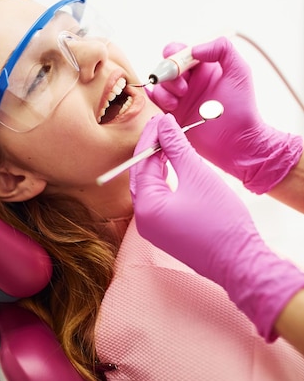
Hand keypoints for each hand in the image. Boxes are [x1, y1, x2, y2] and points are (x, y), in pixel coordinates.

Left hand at [129, 113, 303, 340]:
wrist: (240, 261)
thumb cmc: (220, 221)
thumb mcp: (197, 175)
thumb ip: (177, 147)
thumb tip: (164, 124)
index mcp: (145, 206)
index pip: (141, 163)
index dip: (151, 138)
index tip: (160, 119)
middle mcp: (143, 219)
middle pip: (141, 175)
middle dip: (151, 149)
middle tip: (163, 126)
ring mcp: (154, 228)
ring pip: (150, 186)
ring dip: (158, 164)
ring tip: (169, 142)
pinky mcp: (166, 231)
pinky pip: (159, 199)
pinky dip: (165, 180)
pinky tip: (173, 167)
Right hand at [148, 37, 302, 192]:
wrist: (236, 142)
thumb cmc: (242, 108)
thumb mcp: (239, 72)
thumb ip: (222, 50)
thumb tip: (195, 49)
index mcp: (203, 67)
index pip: (180, 51)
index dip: (175, 55)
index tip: (183, 68)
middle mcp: (188, 81)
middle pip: (165, 67)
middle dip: (168, 74)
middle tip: (182, 89)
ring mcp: (178, 98)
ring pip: (158, 85)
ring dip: (164, 91)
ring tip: (177, 103)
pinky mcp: (171, 115)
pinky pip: (154, 103)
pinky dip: (155, 102)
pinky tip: (168, 108)